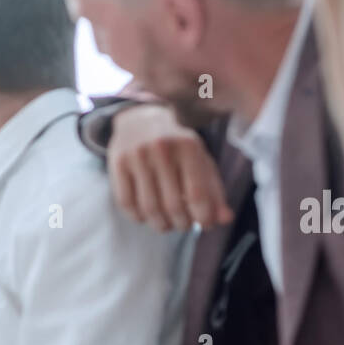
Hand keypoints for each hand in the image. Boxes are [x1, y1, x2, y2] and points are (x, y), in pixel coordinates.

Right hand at [107, 104, 232, 231]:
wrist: (140, 119)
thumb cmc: (177, 147)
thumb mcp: (200, 161)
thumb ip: (214, 191)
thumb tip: (225, 220)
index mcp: (188, 146)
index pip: (197, 195)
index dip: (204, 217)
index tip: (205, 224)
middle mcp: (162, 149)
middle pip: (173, 206)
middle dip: (182, 224)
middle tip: (185, 225)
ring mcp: (137, 156)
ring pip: (149, 208)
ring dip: (161, 225)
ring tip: (167, 225)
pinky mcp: (117, 163)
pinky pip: (126, 203)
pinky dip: (138, 217)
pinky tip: (146, 216)